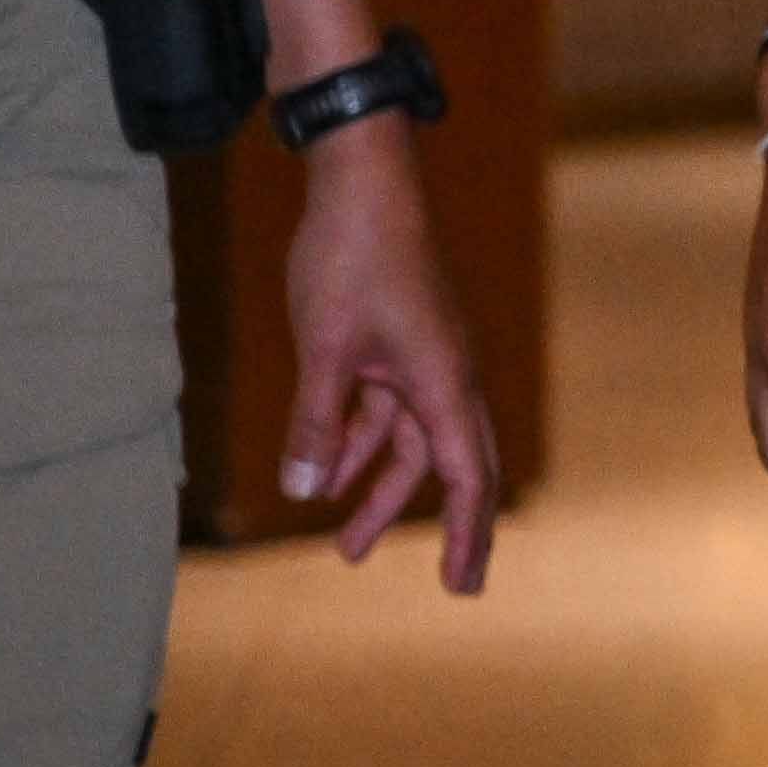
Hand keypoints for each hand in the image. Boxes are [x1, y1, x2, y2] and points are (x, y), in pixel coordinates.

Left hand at [278, 116, 497, 593]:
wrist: (363, 182)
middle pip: (455, 464)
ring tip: (345, 545)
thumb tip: (302, 489)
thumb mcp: (325, 347)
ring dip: (383, 490)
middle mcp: (447, 374)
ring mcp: (425, 358)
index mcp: (444, 378)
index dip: (465, 533)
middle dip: (449, 525)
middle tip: (454, 584)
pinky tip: (325, 474)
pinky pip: (389, 411)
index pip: (464, 473)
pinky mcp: (400, 343)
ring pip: (414, 442)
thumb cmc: (352, 259)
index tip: (461, 584)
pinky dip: (361, 445)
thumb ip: (316, 421)